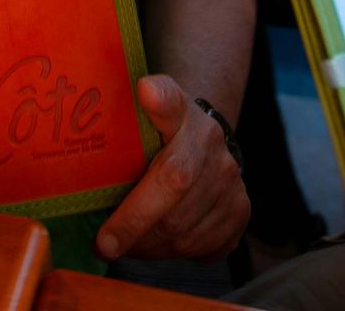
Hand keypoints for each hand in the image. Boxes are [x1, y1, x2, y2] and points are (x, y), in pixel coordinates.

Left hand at [95, 75, 248, 262]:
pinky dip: (174, 253)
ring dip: (150, 244)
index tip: (145, 91)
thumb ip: (130, 104)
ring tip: (128, 244)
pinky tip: (157, 245)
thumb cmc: (160, 132)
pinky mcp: (240, 210)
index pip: (170, 100)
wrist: (205, 143)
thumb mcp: (142, 111)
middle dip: (135, 222)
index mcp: (180, 110)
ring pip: (186, 227)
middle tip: (104, 244)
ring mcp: (229, 179)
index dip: (158, 99)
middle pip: (173, 184)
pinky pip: (203, 246)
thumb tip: (139, 91)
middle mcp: (210, 143)